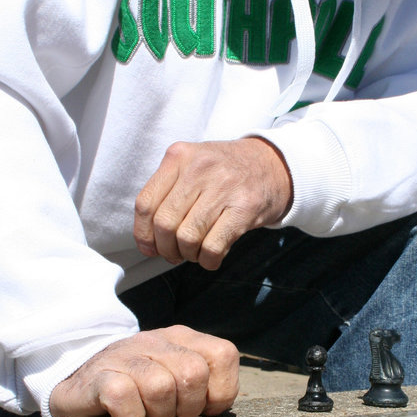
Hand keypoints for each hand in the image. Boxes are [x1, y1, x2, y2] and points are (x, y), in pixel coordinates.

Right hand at [49, 326, 239, 416]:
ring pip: (161, 388)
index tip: (203, 408)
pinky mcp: (99, 376)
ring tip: (145, 415)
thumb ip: (203, 383)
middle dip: (187, 408)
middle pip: (194, 375)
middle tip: (169, 414)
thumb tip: (222, 407)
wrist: (77, 383)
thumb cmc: (136, 387)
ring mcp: (126, 356)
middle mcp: (156, 341)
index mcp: (182, 338)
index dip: (220, 391)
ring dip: (157, 416)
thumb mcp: (174, 376)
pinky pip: (125, 399)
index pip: (224, 355)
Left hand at [134, 137, 292, 269]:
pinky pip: (213, 247)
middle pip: (164, 224)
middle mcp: (199, 168)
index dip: (143, 234)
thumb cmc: (227, 170)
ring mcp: (224, 187)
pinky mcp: (245, 208)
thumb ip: (168, 191)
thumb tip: (147, 239)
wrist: (274, 164)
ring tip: (194, 252)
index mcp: (179, 156)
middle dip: (166, 248)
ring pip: (187, 238)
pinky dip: (208, 260)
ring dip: (188, 255)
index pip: (145, 203)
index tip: (149, 247)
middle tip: (174, 253)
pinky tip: (211, 257)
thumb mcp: (192, 164)